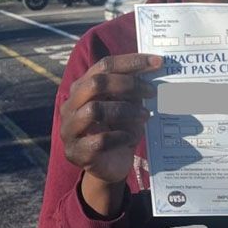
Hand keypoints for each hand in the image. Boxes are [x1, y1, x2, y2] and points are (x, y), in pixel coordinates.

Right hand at [60, 53, 161, 213]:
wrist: (111, 166)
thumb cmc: (120, 130)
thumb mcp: (127, 106)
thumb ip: (133, 90)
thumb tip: (156, 70)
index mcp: (82, 87)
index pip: (104, 65)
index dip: (131, 62)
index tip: (158, 62)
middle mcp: (71, 105)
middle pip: (96, 84)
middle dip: (128, 85)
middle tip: (152, 92)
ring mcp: (69, 129)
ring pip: (95, 110)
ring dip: (126, 111)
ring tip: (145, 116)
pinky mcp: (75, 152)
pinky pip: (99, 140)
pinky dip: (120, 137)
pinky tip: (131, 137)